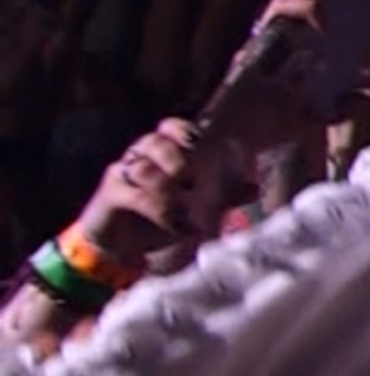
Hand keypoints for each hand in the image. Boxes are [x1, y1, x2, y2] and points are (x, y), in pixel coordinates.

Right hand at [76, 118, 227, 261]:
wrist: (122, 248)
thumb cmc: (161, 219)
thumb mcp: (198, 207)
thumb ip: (224, 196)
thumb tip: (253, 188)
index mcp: (162, 151)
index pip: (172, 127)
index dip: (187, 132)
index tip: (205, 148)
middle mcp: (140, 156)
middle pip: (154, 141)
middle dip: (176, 157)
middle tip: (192, 181)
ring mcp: (122, 173)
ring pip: (142, 167)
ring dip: (168, 189)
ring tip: (186, 212)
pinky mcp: (110, 194)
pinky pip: (134, 194)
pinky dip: (158, 209)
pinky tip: (175, 224)